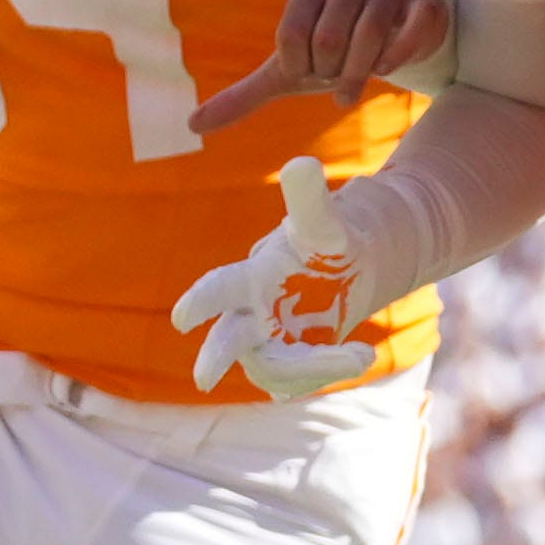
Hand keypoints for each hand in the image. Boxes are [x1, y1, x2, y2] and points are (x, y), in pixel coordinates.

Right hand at [171, 155, 395, 400]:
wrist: (347, 275)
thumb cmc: (324, 244)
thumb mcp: (322, 223)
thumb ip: (309, 199)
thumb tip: (302, 162)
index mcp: (249, 280)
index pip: (217, 289)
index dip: (199, 302)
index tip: (183, 318)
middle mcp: (250, 316)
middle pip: (226, 341)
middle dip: (214, 358)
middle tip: (203, 380)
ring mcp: (268, 344)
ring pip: (272, 368)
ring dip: (315, 366)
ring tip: (361, 353)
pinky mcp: (287, 364)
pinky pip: (296, 381)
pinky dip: (324, 371)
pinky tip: (355, 356)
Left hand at [188, 0, 460, 139]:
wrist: (394, 31)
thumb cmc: (333, 50)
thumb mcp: (288, 70)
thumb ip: (243, 95)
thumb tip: (192, 126)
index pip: (291, 38)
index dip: (300, 69)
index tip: (310, 70)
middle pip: (329, 42)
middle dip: (331, 74)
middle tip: (337, 74)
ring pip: (369, 40)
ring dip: (361, 75)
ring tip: (357, 82)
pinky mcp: (423, 5)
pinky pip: (409, 35)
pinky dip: (397, 60)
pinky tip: (389, 66)